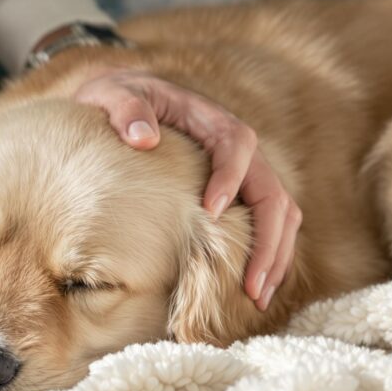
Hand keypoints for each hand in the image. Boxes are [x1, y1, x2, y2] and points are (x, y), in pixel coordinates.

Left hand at [75, 70, 301, 310]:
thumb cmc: (116, 100)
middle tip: (249, 281)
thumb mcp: (111, 94)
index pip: (236, 144)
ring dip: (275, 254)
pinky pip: (271, 223)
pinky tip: (255, 289)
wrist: (122, 102)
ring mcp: (244, 171)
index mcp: (210, 119)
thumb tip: (142, 137)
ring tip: (257, 296)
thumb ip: (125, 109)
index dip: (230, 177)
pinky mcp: (240, 192)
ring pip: (281, 210)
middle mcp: (237, 145)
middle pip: (270, 189)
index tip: (211, 212)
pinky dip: (270, 254)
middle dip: (265, 236)